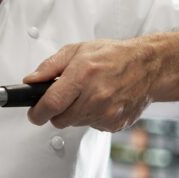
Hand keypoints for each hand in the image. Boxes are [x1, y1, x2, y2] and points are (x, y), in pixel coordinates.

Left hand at [23, 38, 159, 131]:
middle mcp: (95, 97)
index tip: (34, 114)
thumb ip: (49, 67)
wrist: (147, 66)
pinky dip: (91, 117)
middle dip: (57, 111)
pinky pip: (92, 126)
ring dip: (75, 113)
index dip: (37, 113)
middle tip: (64, 98)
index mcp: (82, 76)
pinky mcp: (115, 124)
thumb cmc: (112, 56)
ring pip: (75, 124)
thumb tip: (31, 81)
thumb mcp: (76, 50)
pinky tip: (100, 102)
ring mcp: (107, 113)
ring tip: (87, 94)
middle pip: (60, 120)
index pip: (50, 104)